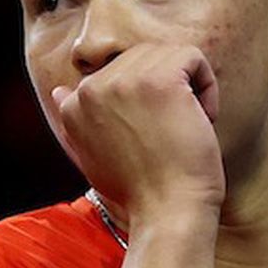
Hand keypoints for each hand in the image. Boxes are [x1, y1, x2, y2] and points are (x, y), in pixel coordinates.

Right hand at [50, 42, 224, 225]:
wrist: (166, 212)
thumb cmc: (139, 190)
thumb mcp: (91, 155)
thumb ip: (76, 121)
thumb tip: (60, 91)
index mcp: (73, 104)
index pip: (119, 73)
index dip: (142, 102)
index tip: (148, 137)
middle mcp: (91, 87)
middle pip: (143, 58)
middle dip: (166, 90)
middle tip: (168, 133)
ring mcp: (123, 80)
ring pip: (169, 55)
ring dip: (188, 88)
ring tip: (182, 126)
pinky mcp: (160, 79)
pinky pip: (192, 57)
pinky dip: (207, 87)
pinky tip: (199, 120)